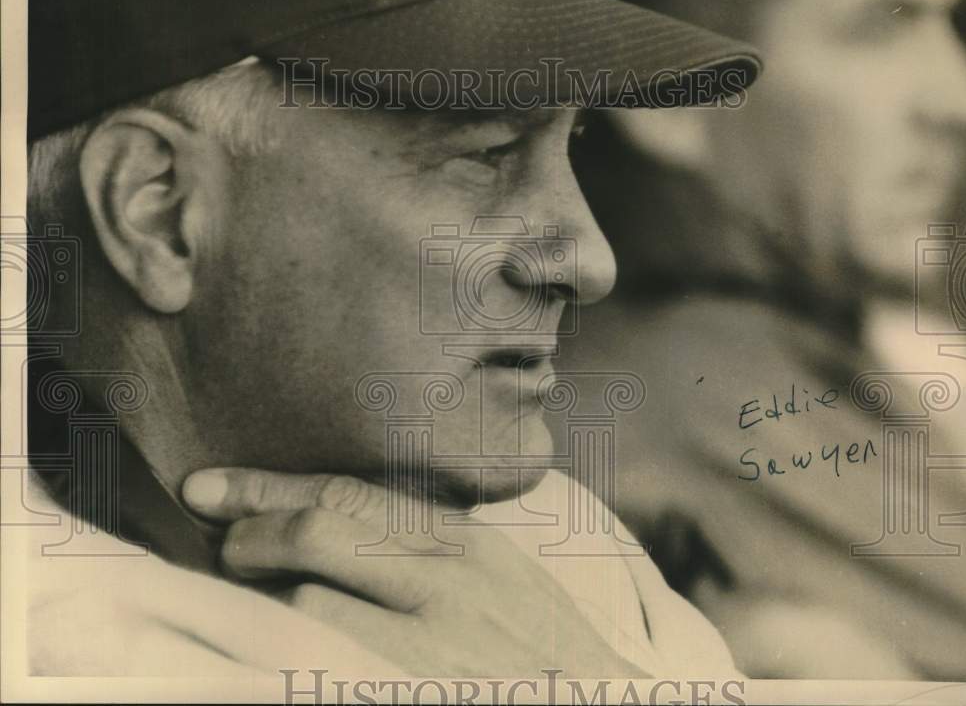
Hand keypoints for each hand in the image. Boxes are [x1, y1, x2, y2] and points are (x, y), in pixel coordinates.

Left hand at [182, 468, 648, 677]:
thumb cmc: (546, 654)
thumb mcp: (503, 578)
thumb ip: (434, 541)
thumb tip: (342, 513)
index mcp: (469, 545)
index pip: (352, 493)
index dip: (270, 487)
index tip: (212, 486)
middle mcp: (447, 583)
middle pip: (320, 529)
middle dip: (254, 532)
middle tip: (228, 546)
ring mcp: (427, 646)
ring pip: (310, 596)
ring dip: (268, 597)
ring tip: (259, 603)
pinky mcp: (399, 688)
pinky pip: (320, 658)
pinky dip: (288, 646)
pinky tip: (283, 646)